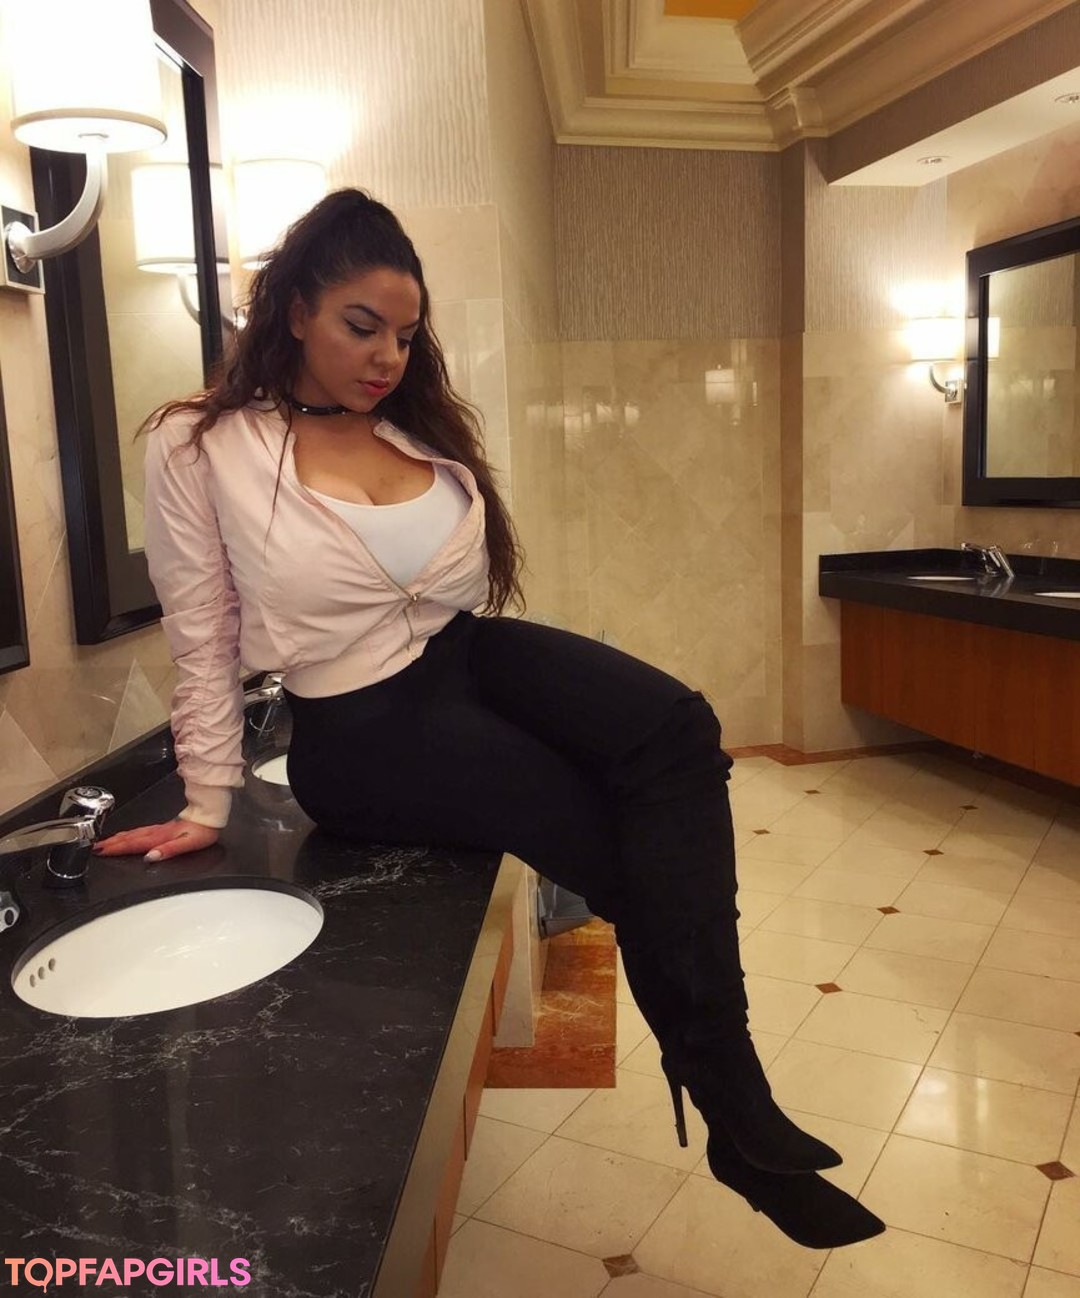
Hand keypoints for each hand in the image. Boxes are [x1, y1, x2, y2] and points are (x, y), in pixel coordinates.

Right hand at [92, 820, 218, 862]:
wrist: (210, 816)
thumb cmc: (202, 831)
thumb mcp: (188, 843)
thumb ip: (169, 850)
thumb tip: (151, 857)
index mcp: (160, 837)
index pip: (134, 844)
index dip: (117, 848)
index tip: (101, 851)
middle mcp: (157, 832)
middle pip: (129, 838)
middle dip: (111, 843)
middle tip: (94, 847)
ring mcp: (158, 829)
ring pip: (133, 834)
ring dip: (117, 838)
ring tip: (103, 842)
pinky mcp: (162, 828)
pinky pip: (140, 831)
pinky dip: (128, 834)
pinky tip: (125, 836)